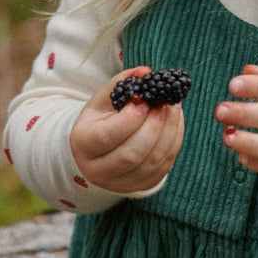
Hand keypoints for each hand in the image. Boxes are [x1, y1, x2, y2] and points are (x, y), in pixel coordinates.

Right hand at [70, 67, 184, 193]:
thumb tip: (146, 72)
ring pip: (152, 162)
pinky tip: (175, 122)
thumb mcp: (104, 98)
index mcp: (83, 144)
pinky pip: (164, 166)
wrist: (99, 149)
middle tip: (166, 102)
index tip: (145, 99)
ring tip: (174, 108)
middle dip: (154, 125)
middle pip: (132, 153)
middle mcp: (97, 170)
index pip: (108, 136)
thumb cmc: (101, 118)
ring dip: (169, 131)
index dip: (131, 118)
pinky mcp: (142, 185)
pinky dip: (174, 141)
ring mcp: (120, 183)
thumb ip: (123, 82)